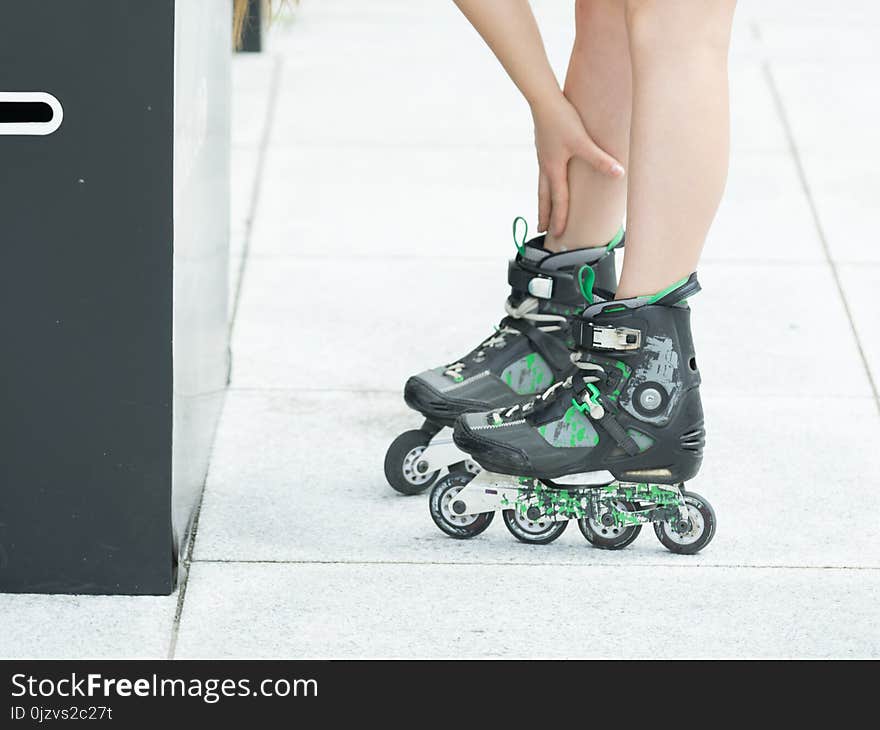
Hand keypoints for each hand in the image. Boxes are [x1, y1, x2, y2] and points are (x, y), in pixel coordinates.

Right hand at [532, 93, 624, 235]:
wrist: (543, 100)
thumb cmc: (562, 120)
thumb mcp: (583, 141)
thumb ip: (600, 159)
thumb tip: (618, 173)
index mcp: (554, 169)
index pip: (558, 200)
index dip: (560, 218)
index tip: (559, 234)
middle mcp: (545, 166)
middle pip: (544, 197)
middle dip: (544, 214)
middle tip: (541, 228)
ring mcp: (543, 157)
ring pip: (542, 185)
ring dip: (543, 199)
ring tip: (543, 208)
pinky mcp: (544, 147)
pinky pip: (543, 172)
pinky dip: (545, 183)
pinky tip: (550, 178)